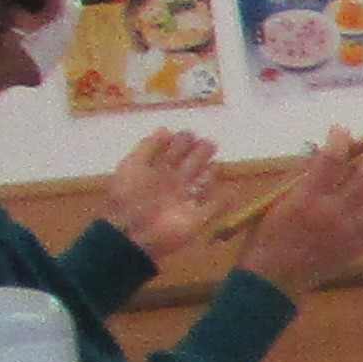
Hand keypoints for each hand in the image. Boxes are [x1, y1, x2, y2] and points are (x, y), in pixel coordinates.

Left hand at [100, 130, 219, 263]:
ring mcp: (185, 201)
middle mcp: (172, 184)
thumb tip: (166, 129)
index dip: (181, 143)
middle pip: (189, 166)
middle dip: (199, 154)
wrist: (134, 232)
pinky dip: (223, 201)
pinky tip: (232, 191)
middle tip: (210, 142)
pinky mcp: (197, 218)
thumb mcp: (133, 165)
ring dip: (209, 174)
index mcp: (156, 171)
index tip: (191, 133)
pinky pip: (213, 207)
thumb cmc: (130, 195)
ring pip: (201, 184)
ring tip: (216, 164)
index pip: (171, 153)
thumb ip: (149, 147)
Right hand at [235, 129, 362, 295]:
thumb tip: (326, 154)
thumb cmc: (269, 234)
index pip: (331, 161)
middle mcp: (334, 213)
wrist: (276, 277)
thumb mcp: (277, 199)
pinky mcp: (359, 247)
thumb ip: (303, 178)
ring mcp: (351, 231)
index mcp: (308, 197)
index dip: (340, 141)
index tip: (343, 129)